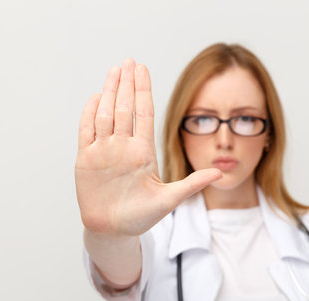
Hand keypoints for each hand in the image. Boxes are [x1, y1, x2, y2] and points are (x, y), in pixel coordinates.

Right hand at [75, 59, 221, 236]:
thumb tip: (221, 174)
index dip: (144, 91)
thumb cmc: (141, 217)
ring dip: (110, 92)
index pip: (144, 114)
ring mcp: (104, 151)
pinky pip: (87, 131)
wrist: (113, 231)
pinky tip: (96, 96)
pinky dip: (90, 114)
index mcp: (143, 152)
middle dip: (127, 84)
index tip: (143, 70)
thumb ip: (192, 184)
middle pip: (125, 108)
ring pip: (106, 114)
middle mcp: (123, 146)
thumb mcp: (169, 199)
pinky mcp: (86, 159)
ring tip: (115, 71)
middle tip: (129, 61)